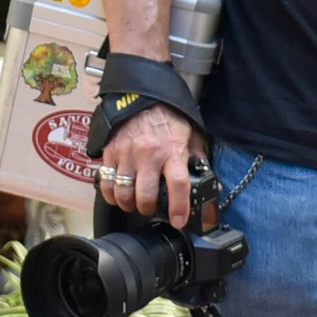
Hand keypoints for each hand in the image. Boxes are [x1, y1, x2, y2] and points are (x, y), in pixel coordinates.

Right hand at [96, 104, 205, 228]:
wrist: (143, 95)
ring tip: (134, 203)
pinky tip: (117, 194)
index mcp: (173, 151)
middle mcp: (149, 154)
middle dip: (148, 210)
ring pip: (123, 193)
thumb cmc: (168, 118)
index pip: (178, 185)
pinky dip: (110, 194)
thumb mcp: (191, 136)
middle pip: (145, 196)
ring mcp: (127, 154)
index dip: (178, 208)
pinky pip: (106, 181)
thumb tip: (210, 185)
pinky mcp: (111, 152)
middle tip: (151, 209)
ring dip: (128, 204)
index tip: (178, 220)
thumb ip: (199, 160)